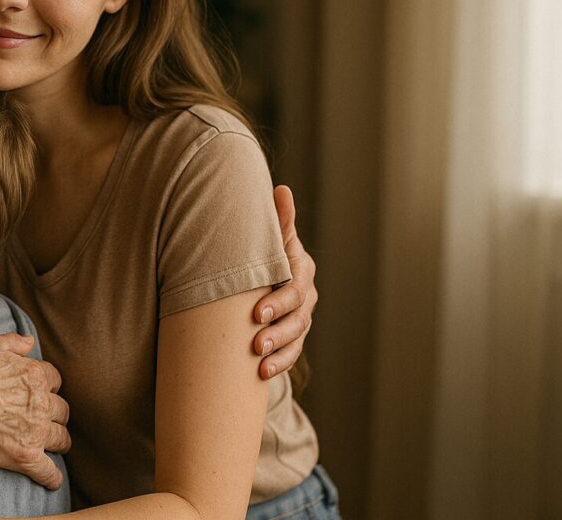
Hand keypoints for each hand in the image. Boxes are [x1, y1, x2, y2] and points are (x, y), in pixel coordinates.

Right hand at [0, 332, 70, 489]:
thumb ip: (11, 342)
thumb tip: (29, 342)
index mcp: (34, 375)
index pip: (55, 381)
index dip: (48, 388)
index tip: (42, 394)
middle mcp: (41, 403)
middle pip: (62, 411)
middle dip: (56, 415)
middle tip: (48, 420)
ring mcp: (35, 431)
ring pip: (61, 439)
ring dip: (59, 442)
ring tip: (54, 446)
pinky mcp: (26, 456)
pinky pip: (48, 471)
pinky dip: (51, 477)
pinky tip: (51, 479)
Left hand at [251, 186, 317, 379]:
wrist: (263, 272)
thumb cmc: (265, 250)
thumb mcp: (272, 236)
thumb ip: (279, 218)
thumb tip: (281, 188)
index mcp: (300, 270)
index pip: (295, 290)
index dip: (278, 303)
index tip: (257, 313)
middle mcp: (305, 296)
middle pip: (297, 318)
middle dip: (277, 332)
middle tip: (255, 342)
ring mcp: (301, 318)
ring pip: (296, 339)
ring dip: (279, 353)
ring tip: (259, 362)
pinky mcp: (292, 336)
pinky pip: (291, 353)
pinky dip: (279, 364)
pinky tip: (262, 373)